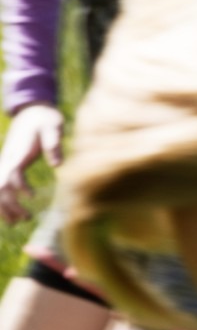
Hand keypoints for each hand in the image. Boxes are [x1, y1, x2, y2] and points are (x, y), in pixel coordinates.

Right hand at [0, 104, 65, 223]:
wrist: (33, 110)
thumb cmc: (45, 118)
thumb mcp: (53, 126)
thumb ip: (53, 144)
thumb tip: (57, 165)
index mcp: (18, 152)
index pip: (9, 174)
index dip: (14, 188)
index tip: (30, 197)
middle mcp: (8, 159)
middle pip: (0, 187)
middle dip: (8, 205)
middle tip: (25, 218)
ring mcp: (7, 162)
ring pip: (0, 189)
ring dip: (6, 206)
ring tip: (22, 220)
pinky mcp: (11, 164)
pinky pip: (5, 184)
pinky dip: (9, 197)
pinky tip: (21, 204)